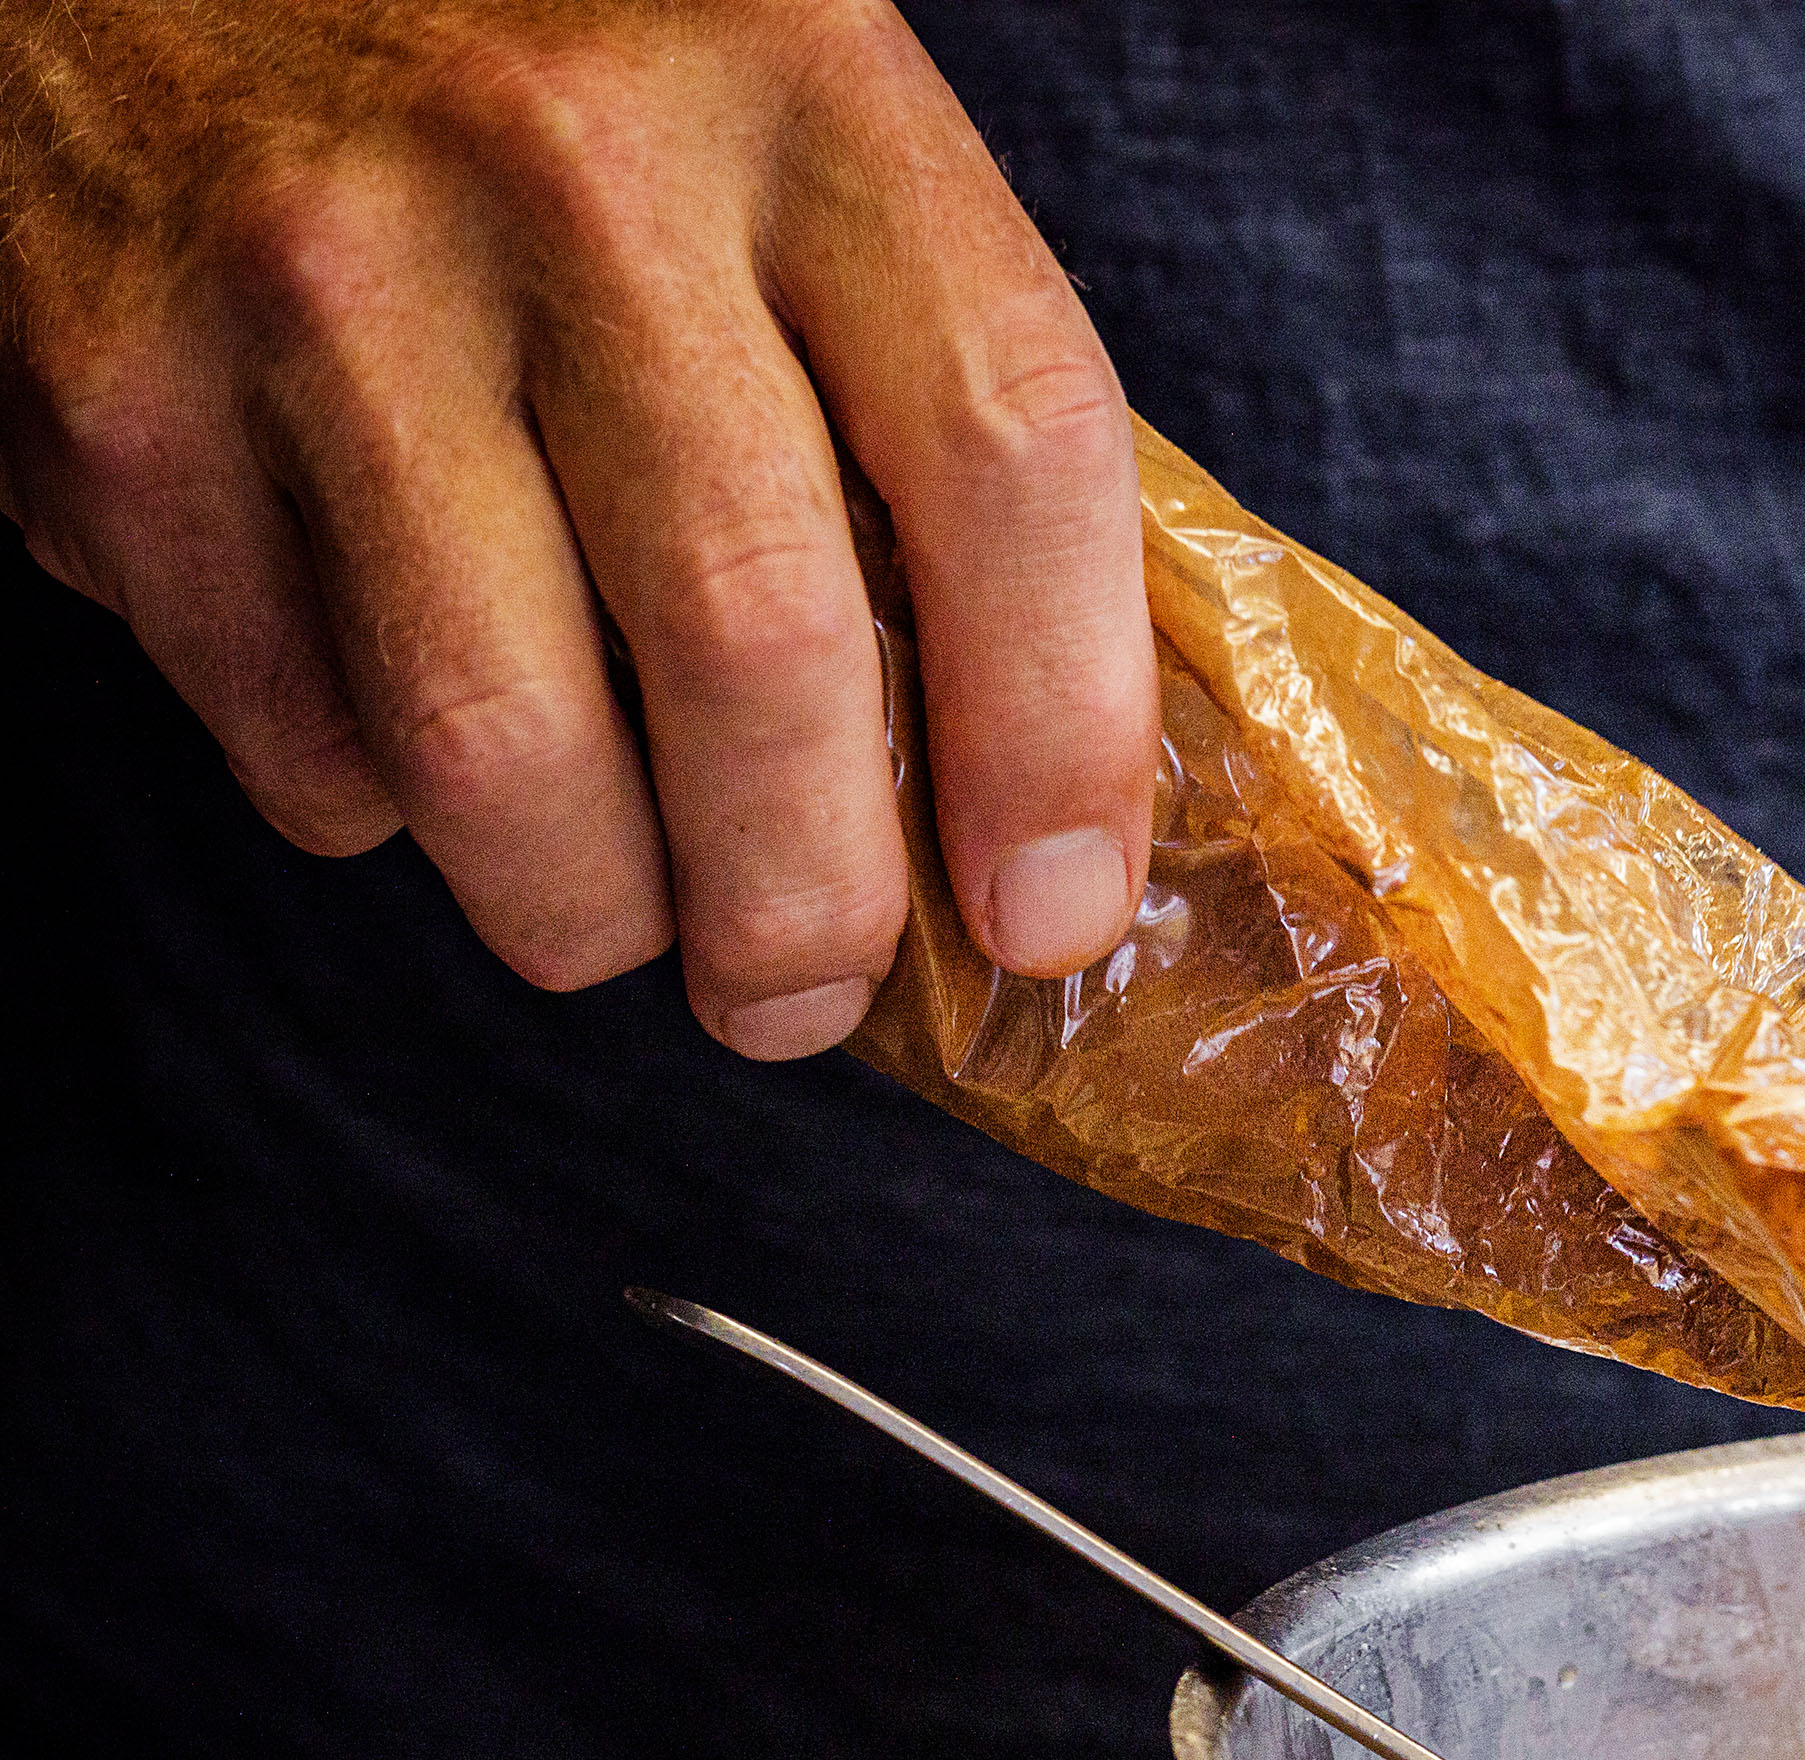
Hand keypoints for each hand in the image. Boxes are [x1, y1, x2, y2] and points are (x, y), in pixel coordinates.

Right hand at [0, 0, 1157, 1056]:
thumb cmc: (541, 42)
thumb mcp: (791, 112)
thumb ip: (923, 382)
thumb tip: (1041, 764)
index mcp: (800, 84)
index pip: (1005, 458)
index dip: (1057, 738)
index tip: (1053, 911)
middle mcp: (564, 167)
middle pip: (757, 652)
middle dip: (809, 908)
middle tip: (808, 986)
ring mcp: (319, 275)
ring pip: (508, 754)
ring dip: (597, 911)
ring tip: (634, 919)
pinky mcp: (114, 388)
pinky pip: (304, 734)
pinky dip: (383, 806)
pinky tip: (418, 729)